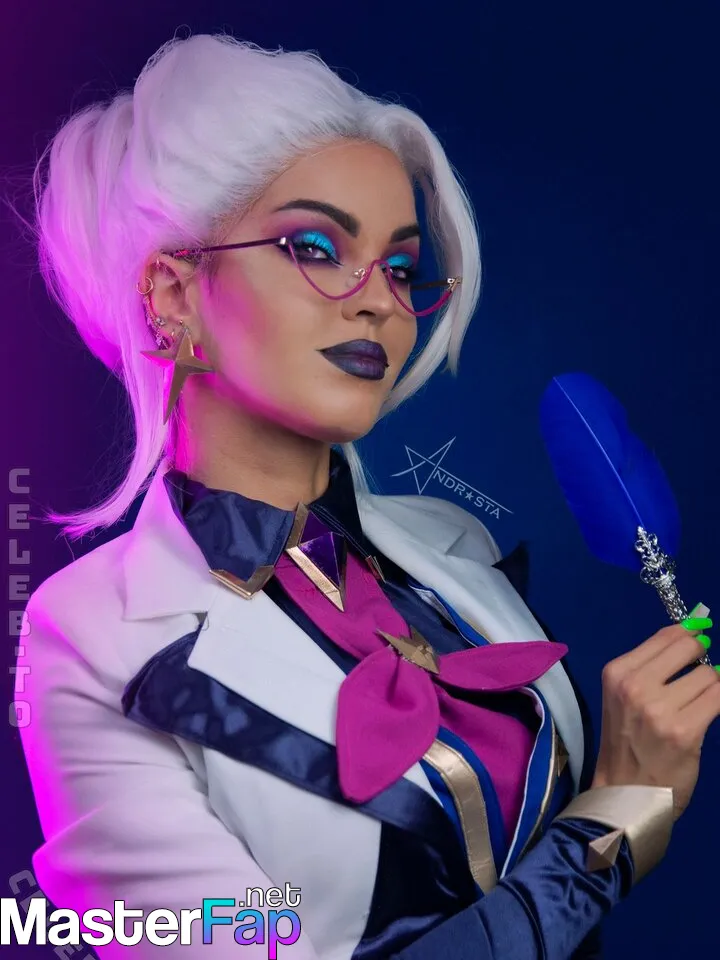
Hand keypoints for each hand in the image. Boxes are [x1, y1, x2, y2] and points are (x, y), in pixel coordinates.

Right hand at [591, 621, 719, 820]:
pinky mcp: (685, 731)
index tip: (698, 641)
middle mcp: (634, 685)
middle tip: (698, 678)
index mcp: (617, 672)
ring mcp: (659, 709)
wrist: (625, 795)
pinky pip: (719, 698)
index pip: (666, 636)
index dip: (689, 635)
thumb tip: (698, 628)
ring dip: (711, 688)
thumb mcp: (626, 697)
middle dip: (701, 657)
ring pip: (708, 675)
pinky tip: (711, 711)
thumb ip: (656, 664)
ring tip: (697, 707)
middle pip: (689, 647)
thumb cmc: (628, 745)